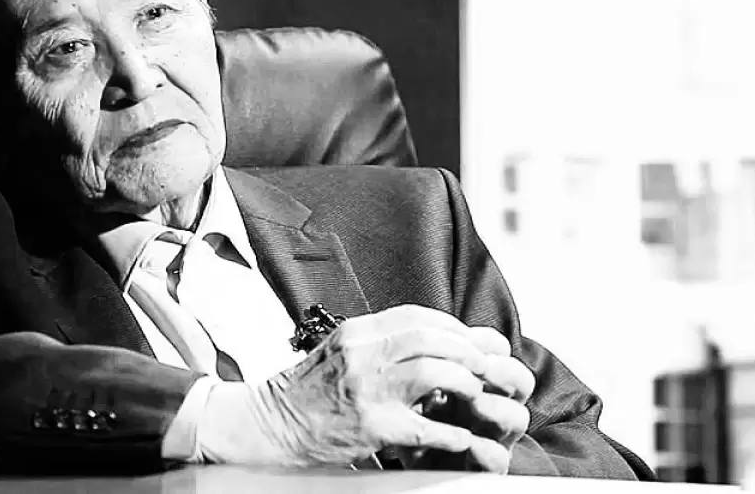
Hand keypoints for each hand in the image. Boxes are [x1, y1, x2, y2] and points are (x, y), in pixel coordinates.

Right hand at [198, 305, 525, 466]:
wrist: (268, 425)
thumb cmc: (307, 392)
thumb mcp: (341, 352)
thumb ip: (378, 343)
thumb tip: (426, 341)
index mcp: (356, 333)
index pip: (416, 316)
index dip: (452, 327)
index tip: (471, 340)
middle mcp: (361, 354)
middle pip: (430, 337)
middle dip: (467, 350)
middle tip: (486, 366)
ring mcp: (365, 390)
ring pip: (432, 371)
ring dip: (464, 382)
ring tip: (476, 395)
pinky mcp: (369, 427)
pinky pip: (422, 427)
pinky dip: (449, 432)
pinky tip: (461, 437)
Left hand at [397, 327, 533, 472]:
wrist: (411, 467)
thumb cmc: (416, 424)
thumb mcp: (416, 389)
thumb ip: (426, 367)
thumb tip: (423, 339)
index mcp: (479, 382)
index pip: (501, 354)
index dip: (490, 344)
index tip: (470, 340)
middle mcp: (493, 406)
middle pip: (521, 381)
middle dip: (504, 370)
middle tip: (480, 368)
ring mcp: (494, 436)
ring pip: (518, 417)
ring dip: (497, 406)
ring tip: (474, 403)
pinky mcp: (486, 467)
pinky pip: (500, 458)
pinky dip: (486, 449)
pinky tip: (467, 442)